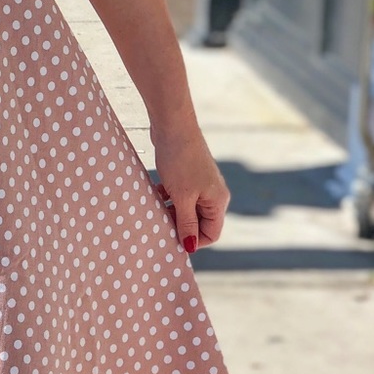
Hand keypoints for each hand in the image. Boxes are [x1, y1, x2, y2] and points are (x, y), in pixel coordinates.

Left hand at [150, 124, 229, 252]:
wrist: (173, 126)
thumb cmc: (180, 161)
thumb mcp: (182, 197)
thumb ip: (186, 222)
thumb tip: (189, 246)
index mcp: (218, 202)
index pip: (211, 233)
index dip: (192, 239)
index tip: (171, 236)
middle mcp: (213, 194)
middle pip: (198, 222)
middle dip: (179, 224)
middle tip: (159, 221)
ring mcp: (201, 184)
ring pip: (185, 208)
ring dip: (170, 209)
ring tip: (155, 205)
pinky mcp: (187, 175)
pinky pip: (178, 195)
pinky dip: (167, 196)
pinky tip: (156, 190)